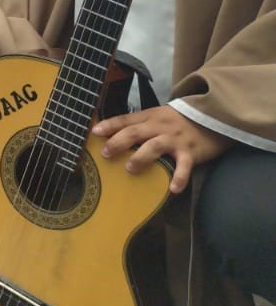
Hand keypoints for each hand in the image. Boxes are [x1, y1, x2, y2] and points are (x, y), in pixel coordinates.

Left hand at [92, 106, 231, 194]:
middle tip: (106, 153)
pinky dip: (179, 177)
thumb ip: (139, 124)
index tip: (94, 132)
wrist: (212, 118)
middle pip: (135, 132)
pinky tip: (173, 189)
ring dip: (141, 157)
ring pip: (155, 146)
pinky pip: (184, 166)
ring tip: (130, 168)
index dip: (109, 125)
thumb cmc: (178, 121)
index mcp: (149, 116)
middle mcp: (160, 126)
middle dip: (118, 142)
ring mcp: (175, 138)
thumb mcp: (157, 116)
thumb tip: (113, 135)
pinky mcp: (191, 152)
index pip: (125, 119)